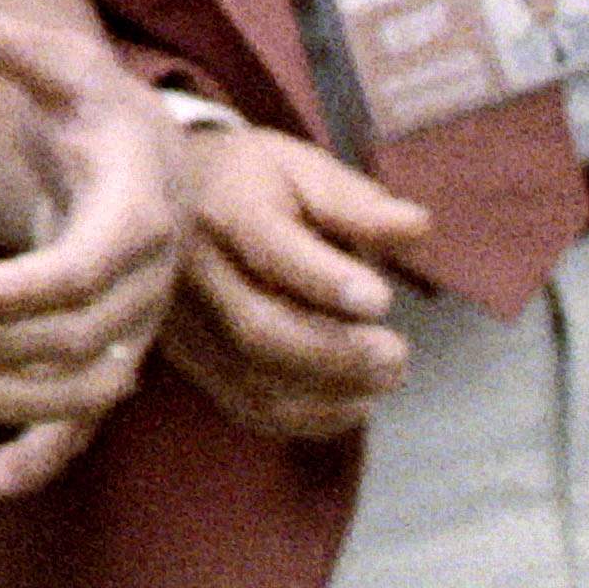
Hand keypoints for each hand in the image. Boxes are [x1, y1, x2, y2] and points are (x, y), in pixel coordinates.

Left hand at [0, 1, 178, 497]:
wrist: (153, 160)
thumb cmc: (100, 109)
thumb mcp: (66, 68)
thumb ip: (16, 47)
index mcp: (140, 216)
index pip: (82, 270)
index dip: (16, 293)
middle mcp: (149, 283)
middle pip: (82, 339)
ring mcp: (136, 325)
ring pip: (88, 387)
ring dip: (16, 403)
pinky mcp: (116, 351)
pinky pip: (90, 418)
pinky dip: (47, 455)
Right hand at [157, 122, 428, 442]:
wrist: (171, 199)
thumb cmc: (255, 182)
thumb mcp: (304, 169)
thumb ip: (357, 203)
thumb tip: (417, 227)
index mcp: (225, 210)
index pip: (268, 248)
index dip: (326, 280)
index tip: (381, 298)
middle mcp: (192, 272)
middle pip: (259, 330)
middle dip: (338, 352)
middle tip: (397, 354)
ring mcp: (187, 323)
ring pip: (254, 380)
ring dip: (334, 391)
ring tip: (387, 375)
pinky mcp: (194, 361)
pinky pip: (249, 406)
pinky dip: (311, 418)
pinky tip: (355, 401)